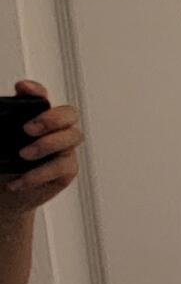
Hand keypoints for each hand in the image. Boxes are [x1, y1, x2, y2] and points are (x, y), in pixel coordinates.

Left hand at [4, 80, 81, 215]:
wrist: (2, 195)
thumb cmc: (1, 166)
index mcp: (35, 118)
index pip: (40, 97)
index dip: (35, 90)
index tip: (22, 88)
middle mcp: (54, 130)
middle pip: (68, 114)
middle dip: (51, 118)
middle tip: (27, 129)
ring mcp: (63, 149)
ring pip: (72, 137)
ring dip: (47, 144)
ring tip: (23, 155)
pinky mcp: (66, 170)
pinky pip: (62, 167)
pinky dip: (39, 174)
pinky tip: (19, 181)